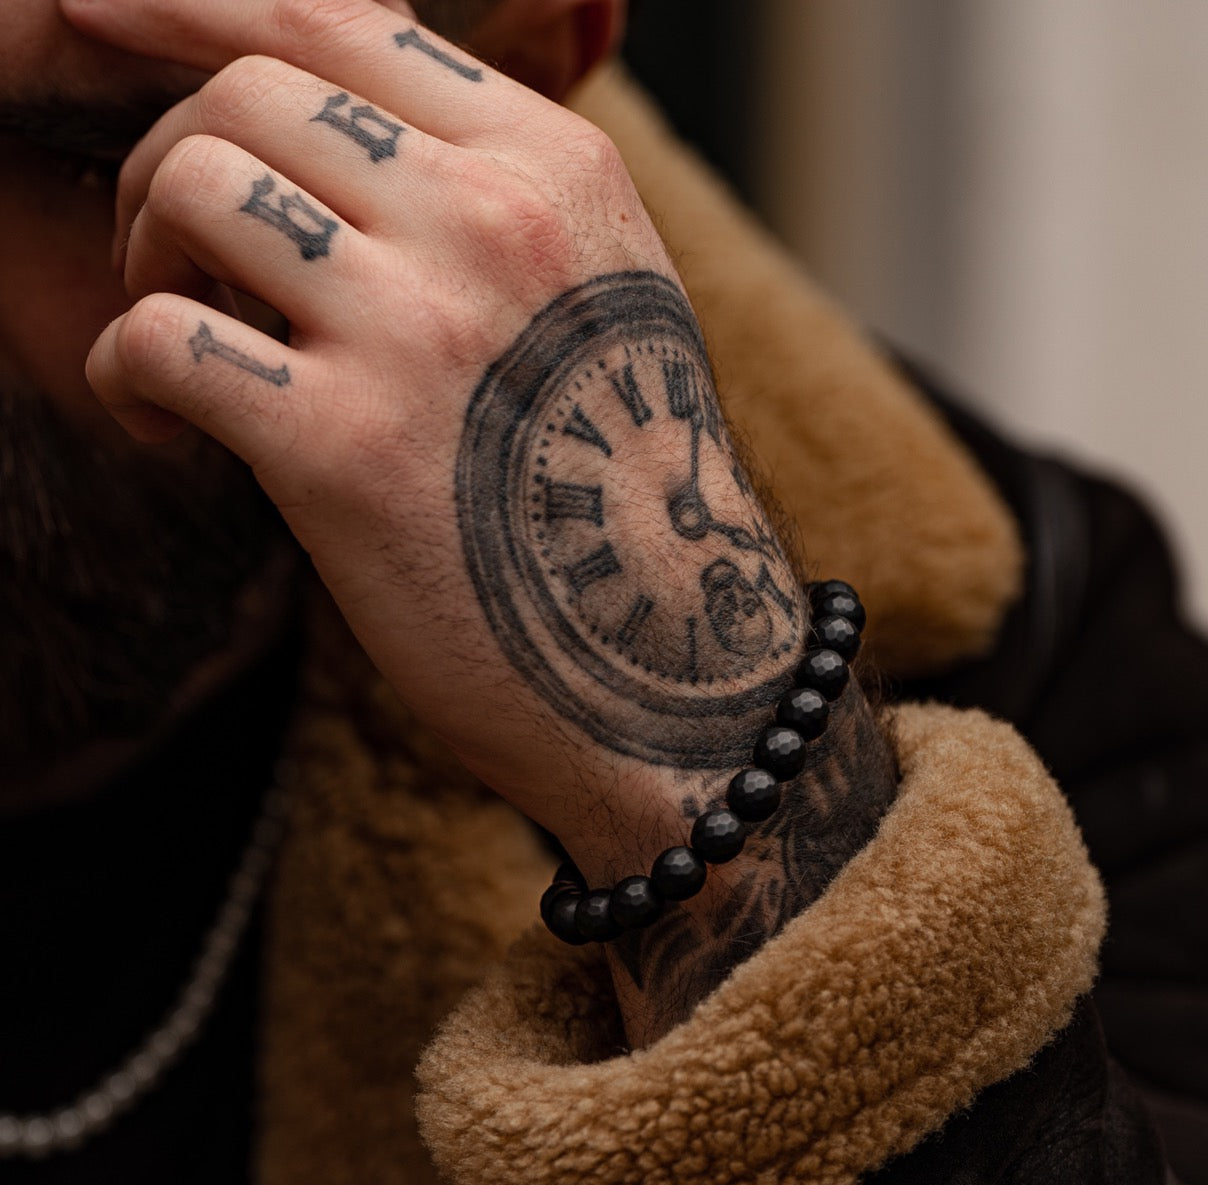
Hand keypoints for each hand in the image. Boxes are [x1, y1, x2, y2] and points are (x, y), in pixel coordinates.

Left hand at [70, 0, 799, 852]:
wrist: (667, 661)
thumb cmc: (619, 495)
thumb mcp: (600, 302)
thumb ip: (495, 198)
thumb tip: (338, 131)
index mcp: (558, 171)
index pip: (344, 19)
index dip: (202, 7)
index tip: (104, 12)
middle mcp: (493, 222)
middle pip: (247, 90)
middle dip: (170, 160)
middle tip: (180, 263)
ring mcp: (419, 329)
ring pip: (190, 184)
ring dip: (143, 256)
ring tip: (184, 341)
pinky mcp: (344, 448)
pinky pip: (154, 337)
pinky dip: (123, 375)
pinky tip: (163, 428)